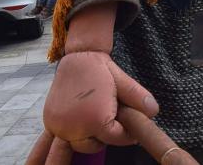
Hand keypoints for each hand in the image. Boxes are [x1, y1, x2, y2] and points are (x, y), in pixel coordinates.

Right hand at [27, 51, 158, 161]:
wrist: (78, 57)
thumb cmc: (102, 69)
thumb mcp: (125, 82)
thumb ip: (139, 98)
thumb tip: (153, 112)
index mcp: (95, 119)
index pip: (115, 138)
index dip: (126, 134)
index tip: (131, 129)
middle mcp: (73, 126)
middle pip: (93, 146)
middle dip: (106, 137)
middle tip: (113, 123)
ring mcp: (58, 125)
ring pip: (78, 144)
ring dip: (89, 137)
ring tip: (98, 120)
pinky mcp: (50, 121)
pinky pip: (64, 135)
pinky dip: (75, 132)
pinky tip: (83, 119)